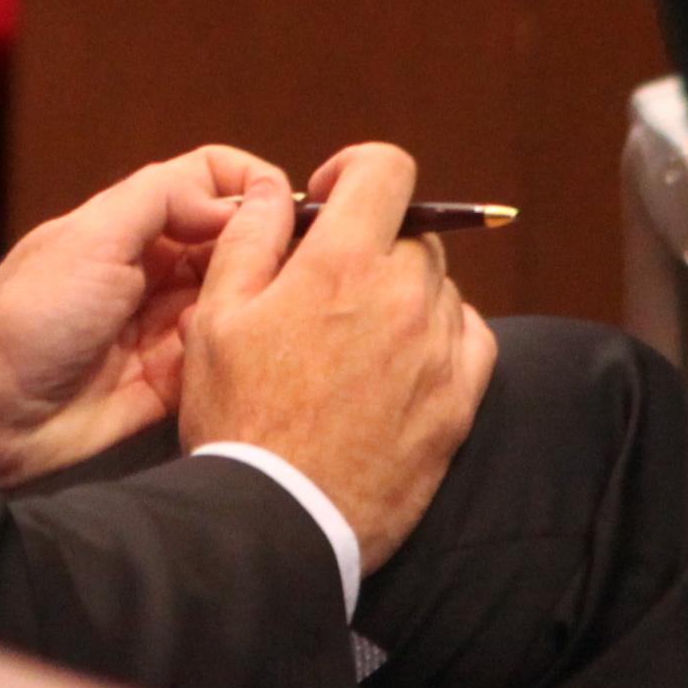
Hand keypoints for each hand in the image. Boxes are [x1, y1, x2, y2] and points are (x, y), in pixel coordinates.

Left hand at [0, 143, 287, 486]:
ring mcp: (168, 323)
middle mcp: (157, 268)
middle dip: (267, 242)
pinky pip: (223, 354)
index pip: (208, 181)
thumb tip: (237, 198)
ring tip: (271, 304)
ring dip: (255, 295)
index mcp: (134, 224)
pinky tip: (241, 349)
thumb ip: (163, 200)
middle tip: (293, 261)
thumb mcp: (93, 237)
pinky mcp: (175, 379)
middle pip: (234, 238)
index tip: (287, 203)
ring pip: (236, 295)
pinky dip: (235, 347)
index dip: (250, 183)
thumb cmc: (32, 316)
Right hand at [174, 141, 497, 571]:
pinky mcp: (460, 402)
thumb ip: (251, 237)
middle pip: (412, 233)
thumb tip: (278, 189)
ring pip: (440, 286)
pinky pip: (472, 337)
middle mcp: (404, 296)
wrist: (280, 519)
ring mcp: (439, 351)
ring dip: (405, 292)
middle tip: (330, 285)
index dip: (356, 169)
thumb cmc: (238, 415)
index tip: (330, 199)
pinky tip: (404, 359)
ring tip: (357, 336)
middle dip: (374, 243)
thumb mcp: (216, 316)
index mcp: (343, 262)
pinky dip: (443, 334)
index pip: (387, 169)